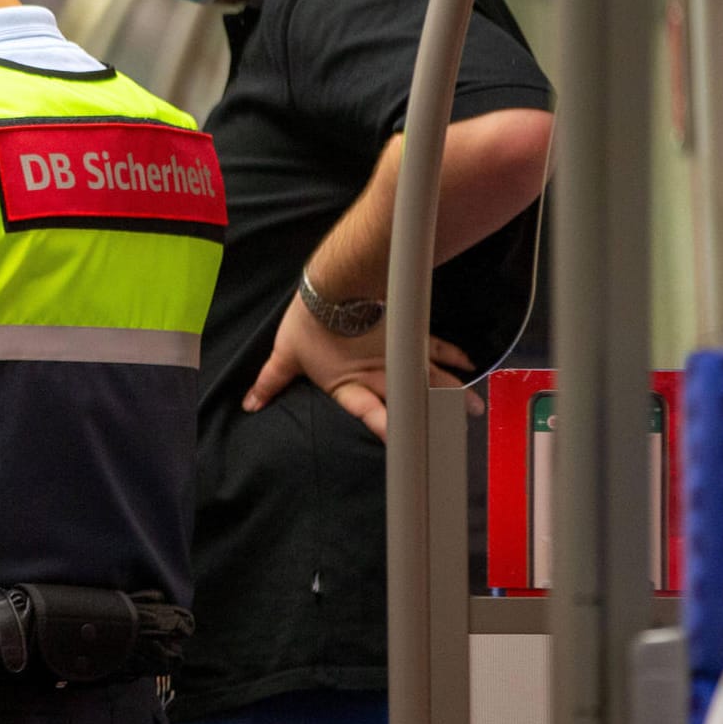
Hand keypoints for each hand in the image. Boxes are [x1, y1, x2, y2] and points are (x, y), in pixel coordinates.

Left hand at [241, 293, 482, 438]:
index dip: (382, 426)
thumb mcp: (285, 355)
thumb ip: (271, 382)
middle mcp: (378, 373)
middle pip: (409, 400)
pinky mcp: (404, 334)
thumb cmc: (308, 321)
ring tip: (473, 408)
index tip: (399, 440)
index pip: (368, 411)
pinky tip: (469, 363)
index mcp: (350, 383)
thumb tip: (249, 404)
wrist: (331, 283)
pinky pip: (433, 348)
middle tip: (455, 433)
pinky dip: (452, 355)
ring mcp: (395, 354)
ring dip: (452, 391)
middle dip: (431, 417)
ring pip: (428, 376)